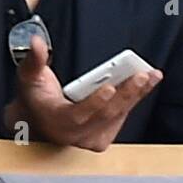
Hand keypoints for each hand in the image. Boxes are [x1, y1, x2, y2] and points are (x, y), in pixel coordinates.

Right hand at [10, 35, 161, 150]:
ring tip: (152, 76)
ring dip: (136, 95)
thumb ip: (35, 59)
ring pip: (117, 117)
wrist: (39, 120)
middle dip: (126, 94)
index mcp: (55, 120)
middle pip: (104, 116)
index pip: (76, 116)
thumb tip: (37, 43)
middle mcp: (73, 134)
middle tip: (142, 75)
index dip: (94, 103)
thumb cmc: (36, 97)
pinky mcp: (102, 137)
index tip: (109, 88)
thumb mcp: (30, 76)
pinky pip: (122, 118)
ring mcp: (89, 139)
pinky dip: (135, 100)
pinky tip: (146, 85)